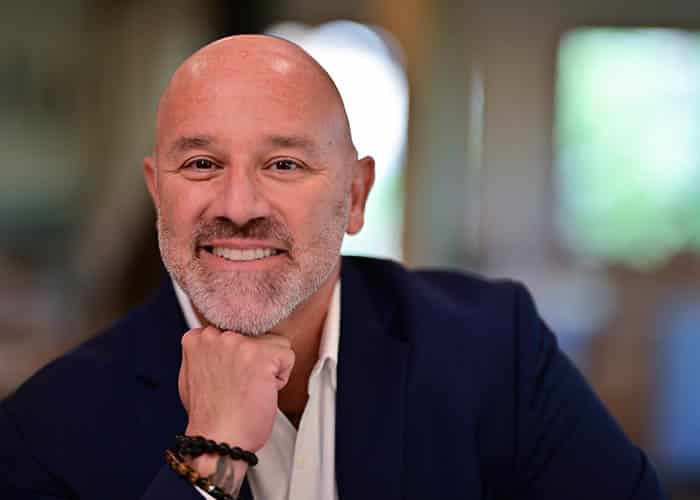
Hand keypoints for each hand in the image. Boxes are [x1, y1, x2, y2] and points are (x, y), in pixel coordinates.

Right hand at [178, 326, 294, 451]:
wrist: (218, 440)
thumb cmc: (210, 417)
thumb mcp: (193, 376)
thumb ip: (206, 353)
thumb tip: (218, 345)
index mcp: (198, 339)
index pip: (235, 332)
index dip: (238, 357)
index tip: (230, 375)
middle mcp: (217, 336)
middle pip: (256, 336)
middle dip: (254, 360)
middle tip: (240, 385)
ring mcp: (239, 344)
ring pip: (274, 344)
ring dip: (269, 367)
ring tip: (251, 388)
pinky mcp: (261, 355)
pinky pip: (288, 356)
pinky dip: (282, 377)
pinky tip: (262, 391)